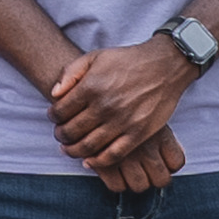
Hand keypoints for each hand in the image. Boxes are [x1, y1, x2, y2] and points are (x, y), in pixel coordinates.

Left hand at [44, 40, 195, 184]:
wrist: (165, 66)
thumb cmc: (127, 61)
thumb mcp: (95, 56)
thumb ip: (70, 73)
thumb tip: (54, 94)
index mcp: (91, 87)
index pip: (60, 111)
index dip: (53, 116)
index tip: (54, 117)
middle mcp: (104, 106)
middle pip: (71, 131)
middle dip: (60, 135)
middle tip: (60, 135)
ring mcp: (122, 122)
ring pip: (88, 146)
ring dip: (73, 151)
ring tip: (69, 148)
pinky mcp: (138, 133)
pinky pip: (113, 155)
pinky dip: (97, 162)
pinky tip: (89, 161)